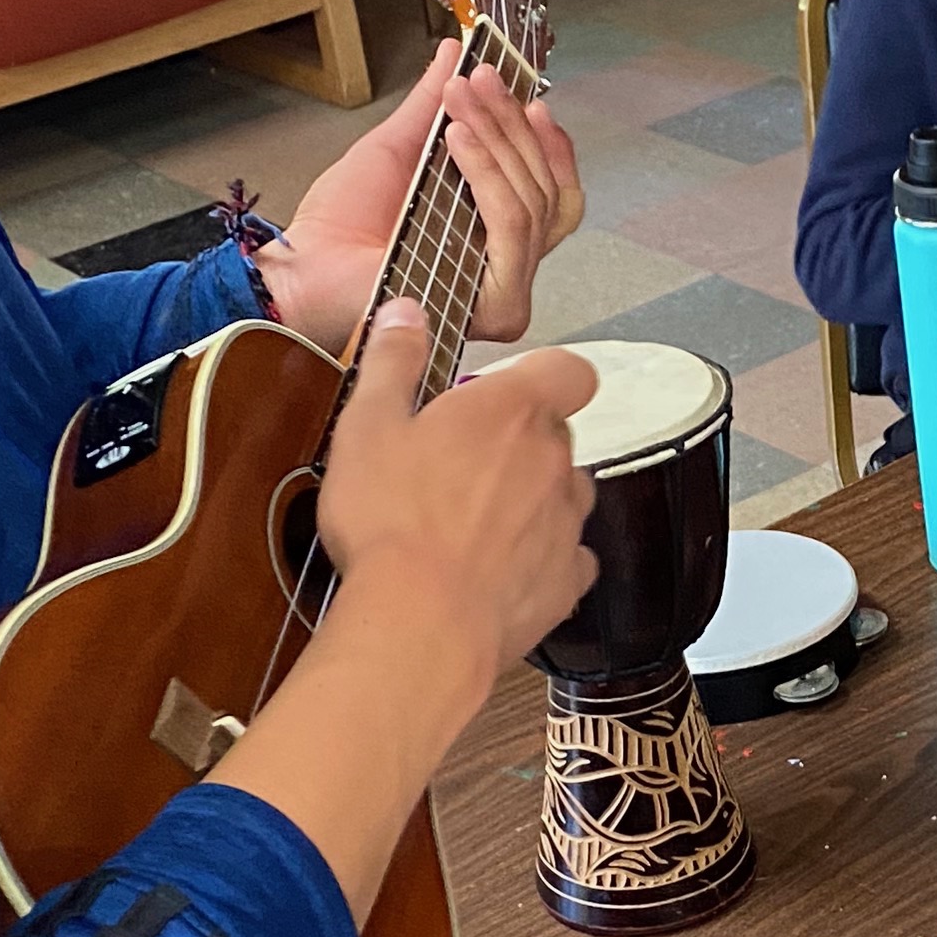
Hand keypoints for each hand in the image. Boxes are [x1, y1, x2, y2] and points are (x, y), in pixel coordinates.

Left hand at [261, 42, 583, 350]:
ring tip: (460, 97)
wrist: (303, 266)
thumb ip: (432, 105)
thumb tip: (455, 53)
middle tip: (480, 79)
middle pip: (543, 188)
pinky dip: (489, 173)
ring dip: (498, 136)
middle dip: (513, 122)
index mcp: (490, 231)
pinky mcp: (490, 301)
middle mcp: (503, 261)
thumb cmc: (339, 227)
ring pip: (533, 201)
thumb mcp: (396, 148)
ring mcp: (500, 284)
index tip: (530, 96)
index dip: (548, 143)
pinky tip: (460, 137)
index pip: (550, 190)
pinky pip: (511, 226)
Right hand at [308, 305, 597, 682]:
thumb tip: (406, 314)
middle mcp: (553, 460)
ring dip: (534, 500)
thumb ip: (393, 362)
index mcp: (512, 410)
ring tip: (474, 523)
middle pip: (556, 435)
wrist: (421, 622)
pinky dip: (542, 561)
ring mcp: (566, 524)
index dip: (548, 375)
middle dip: (519, 443)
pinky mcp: (566, 582)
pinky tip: (498, 572)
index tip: (510, 389)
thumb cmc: (391, 523)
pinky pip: (568, 561)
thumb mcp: (368, 426)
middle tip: (458, 466)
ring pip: (566, 496)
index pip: (568, 370)